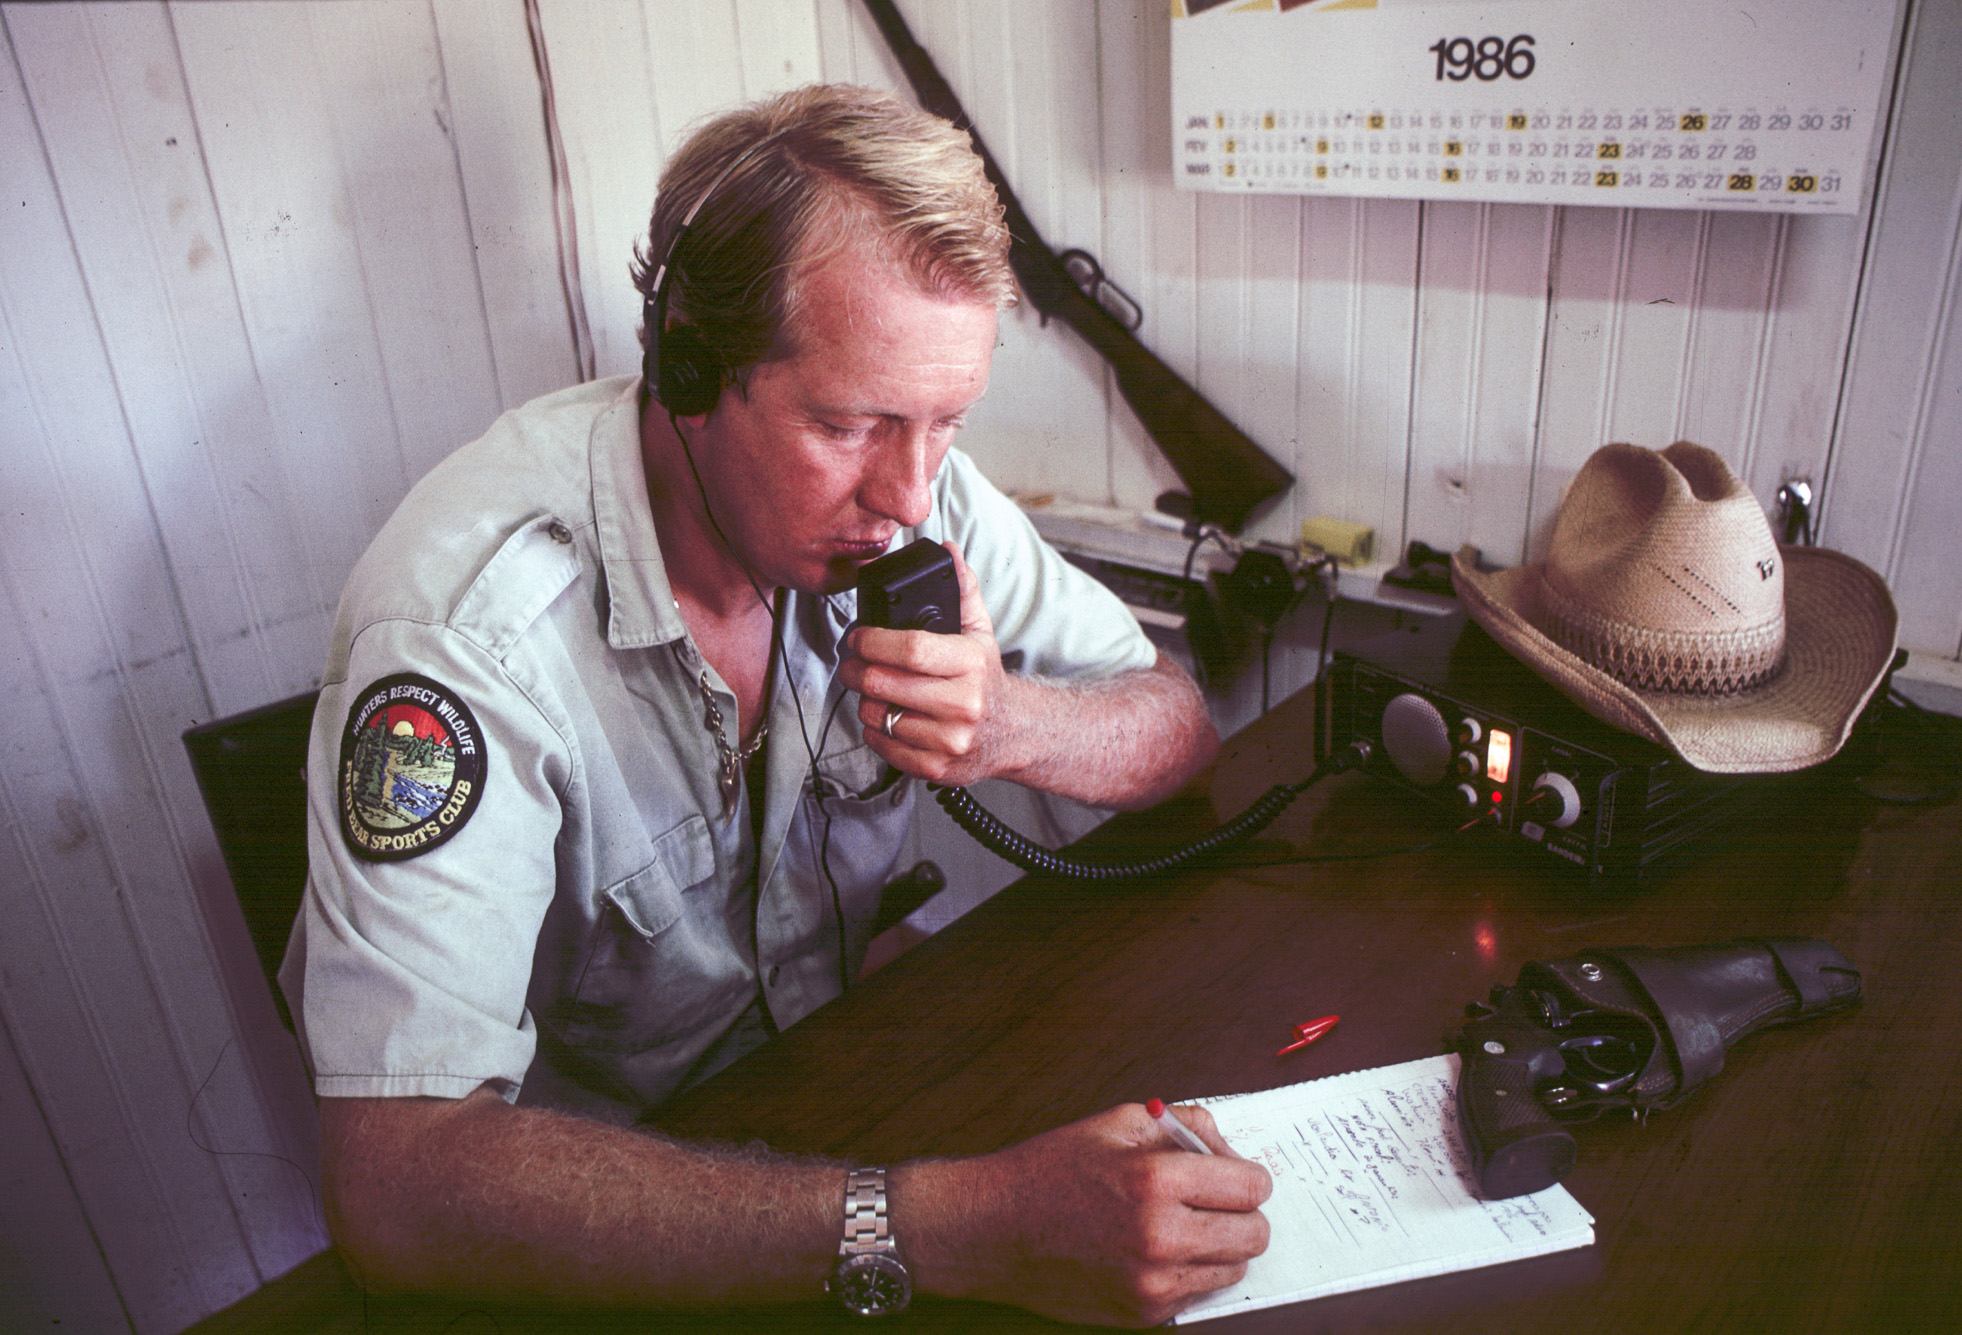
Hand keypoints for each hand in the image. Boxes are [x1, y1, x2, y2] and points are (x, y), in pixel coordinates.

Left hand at [841, 542, 1010, 786]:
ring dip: (864, 700)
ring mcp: (950, 740)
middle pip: (885, 683)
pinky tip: (886, 717)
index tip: (858, 637)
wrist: (1014, 733)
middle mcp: (964, 704)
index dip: (872, 641)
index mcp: (971, 664)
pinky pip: (884, 746)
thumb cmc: (985, 678)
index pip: (910, 649)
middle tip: (852, 662)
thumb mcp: (979, 631)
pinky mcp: (936, 768)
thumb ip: (962, 589)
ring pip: (878, 716)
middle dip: (856, 669)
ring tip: (872, 689)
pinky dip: (875, 730)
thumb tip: (948, 552)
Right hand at [897, 1103, 1272, 1326]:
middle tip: (1211, 1200)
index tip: (1231, 1175)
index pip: (1253, 1187)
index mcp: (1157, 1180)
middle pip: (1254, 1234)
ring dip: (1218, 1246)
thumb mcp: (1116, 1123)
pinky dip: (1188, 1272)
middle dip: (1240, 1212)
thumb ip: (1184, 1125)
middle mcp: (1161, 1237)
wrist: (994, 1230)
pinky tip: (1151, 1250)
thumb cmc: (1050, 1171)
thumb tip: (1228, 1148)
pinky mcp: (1144, 1314)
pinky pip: (1198, 1293)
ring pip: (1234, 1269)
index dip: (1247, 1175)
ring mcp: (1154, 1284)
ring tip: (1178, 1224)